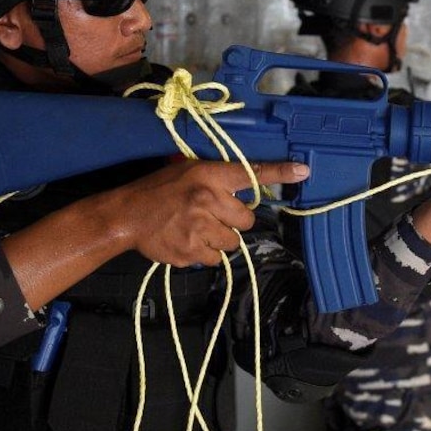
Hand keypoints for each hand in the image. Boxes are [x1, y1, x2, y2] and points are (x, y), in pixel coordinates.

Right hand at [114, 160, 310, 265]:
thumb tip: (244, 193)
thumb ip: (217, 180)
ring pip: (232, 242)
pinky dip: (204, 254)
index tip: (303, 172)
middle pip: (247, 220)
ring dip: (219, 239)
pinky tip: (188, 241)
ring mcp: (201, 228)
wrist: (127, 215)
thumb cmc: (157, 190)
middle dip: (233, 221)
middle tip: (213, 216)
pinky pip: (214, 258)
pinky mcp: (192, 251)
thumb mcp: (187, 172)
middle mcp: (209, 200)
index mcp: (209, 176)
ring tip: (197, 229)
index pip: (251, 173)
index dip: (279, 172)